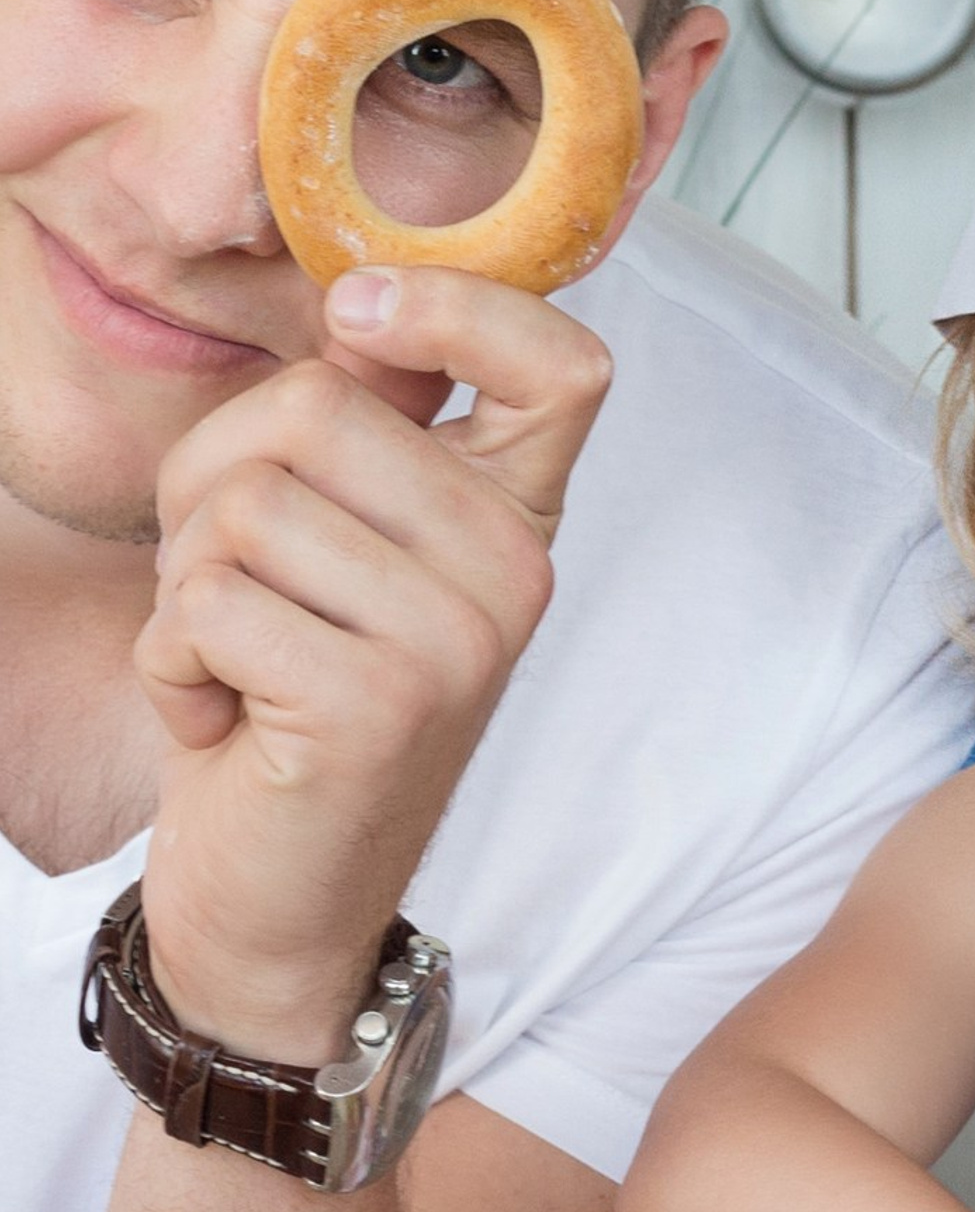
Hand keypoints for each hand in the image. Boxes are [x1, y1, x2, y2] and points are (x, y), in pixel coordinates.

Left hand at [135, 266, 610, 1061]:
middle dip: (213, 484)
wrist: (276, 907)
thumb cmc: (283, 712)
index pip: (563, 365)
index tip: (362, 319)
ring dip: (184, 587)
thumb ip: (359, 437)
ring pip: (243, 502)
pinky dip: (174, 662)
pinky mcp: (377, 704)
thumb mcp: (337, 554)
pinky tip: (225, 722)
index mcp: (515, 525)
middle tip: (238, 593)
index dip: (456, 304)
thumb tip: (358, 310)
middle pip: (313, 405)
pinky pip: (208, 598)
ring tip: (234, 662)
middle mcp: (514, 577)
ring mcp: (457, 643)